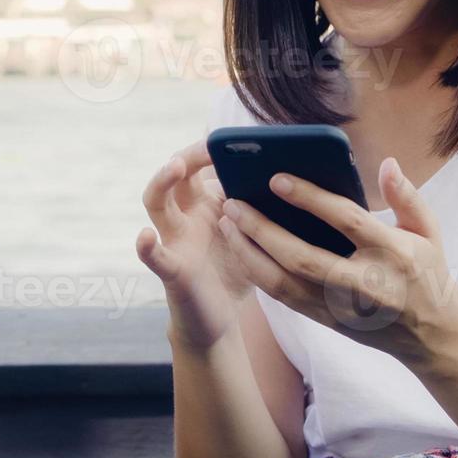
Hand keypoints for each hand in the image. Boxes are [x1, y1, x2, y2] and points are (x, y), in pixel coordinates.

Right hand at [136, 139, 251, 352]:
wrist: (221, 319)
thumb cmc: (240, 271)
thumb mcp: (258, 234)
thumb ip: (270, 208)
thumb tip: (311, 176)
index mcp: (206, 203)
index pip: (201, 164)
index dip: (210, 147)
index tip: (233, 137)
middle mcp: (186, 215)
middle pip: (177, 174)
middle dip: (190, 154)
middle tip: (209, 145)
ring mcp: (175, 239)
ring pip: (156, 203)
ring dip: (162, 181)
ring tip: (174, 166)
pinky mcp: (172, 269)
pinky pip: (155, 256)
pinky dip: (147, 246)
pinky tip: (146, 236)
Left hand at [217, 157, 457, 371]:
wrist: (432, 336)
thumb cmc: (426, 272)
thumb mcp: (428, 231)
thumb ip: (406, 196)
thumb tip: (387, 163)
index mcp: (393, 254)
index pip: (346, 221)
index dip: (310, 199)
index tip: (276, 179)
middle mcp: (364, 284)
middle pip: (303, 257)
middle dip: (263, 231)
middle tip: (233, 204)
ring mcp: (343, 308)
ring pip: (285, 284)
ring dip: (250, 254)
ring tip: (227, 224)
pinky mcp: (327, 322)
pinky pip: (284, 298)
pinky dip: (258, 274)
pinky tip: (239, 250)